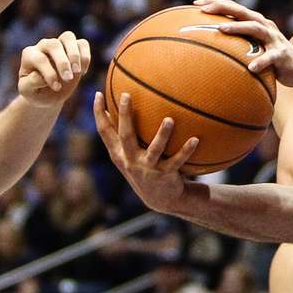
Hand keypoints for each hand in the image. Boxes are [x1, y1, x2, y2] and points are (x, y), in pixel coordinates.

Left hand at [18, 31, 90, 105]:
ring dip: (75, 54)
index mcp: (29, 55)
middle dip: (63, 62)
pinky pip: (82, 43)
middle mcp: (43, 46)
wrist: (47, 94)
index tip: (57, 87)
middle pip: (54, 44)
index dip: (49, 73)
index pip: (40, 59)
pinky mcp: (73, 48)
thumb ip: (31, 83)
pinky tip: (83, 72)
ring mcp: (59, 44)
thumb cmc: (35, 92)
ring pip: (68, 37)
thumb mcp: (28, 91)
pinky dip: (85, 56)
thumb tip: (40, 76)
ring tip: (77, 71)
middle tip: (68, 79)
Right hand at [92, 92, 198, 213]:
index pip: (104, 132)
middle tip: (126, 95)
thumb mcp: (129, 155)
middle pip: (126, 136)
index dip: (98, 114)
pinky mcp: (165, 175)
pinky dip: (186, 150)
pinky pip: (177, 161)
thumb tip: (116, 105)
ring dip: (163, 135)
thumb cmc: (144, 168)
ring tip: (169, 120)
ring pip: (155, 150)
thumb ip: (123, 135)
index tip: (98, 94)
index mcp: (119, 154)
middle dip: (124, 116)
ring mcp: (148, 168)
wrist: (160, 199)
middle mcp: (131, 160)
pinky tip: (195, 139)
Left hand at [195, 0, 292, 85]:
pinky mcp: (282, 54)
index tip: (195, 4)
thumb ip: (236, 43)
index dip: (216, 3)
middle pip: (242, 12)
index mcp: (255, 22)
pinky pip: (271, 57)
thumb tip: (206, 48)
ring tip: (221, 29)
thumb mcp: (253, 46)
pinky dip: (261, 61)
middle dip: (223, 8)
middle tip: (204, 10)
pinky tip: (251, 68)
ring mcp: (273, 39)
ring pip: (255, 28)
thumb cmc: (270, 57)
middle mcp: (264, 26)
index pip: (233, 7)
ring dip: (237, 27)